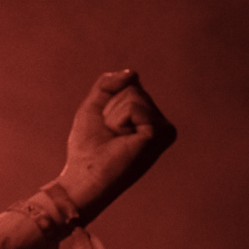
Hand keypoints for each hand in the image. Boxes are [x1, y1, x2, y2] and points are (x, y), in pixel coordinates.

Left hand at [55, 70, 175, 220]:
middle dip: (109, 108)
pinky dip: (118, 120)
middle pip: (131, 87)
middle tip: (110, 134)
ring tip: (115, 138)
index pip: (129, 84)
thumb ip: (109, 84)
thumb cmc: (88, 146)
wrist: (85, 176)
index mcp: (148, 117)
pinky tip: (122, 140)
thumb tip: (133, 73)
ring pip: (132, 95)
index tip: (106, 126)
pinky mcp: (159, 134)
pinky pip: (133, 107)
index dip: (107, 102)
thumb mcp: (94, 107)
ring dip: (112, 116)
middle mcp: (161, 122)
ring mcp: (164, 129)